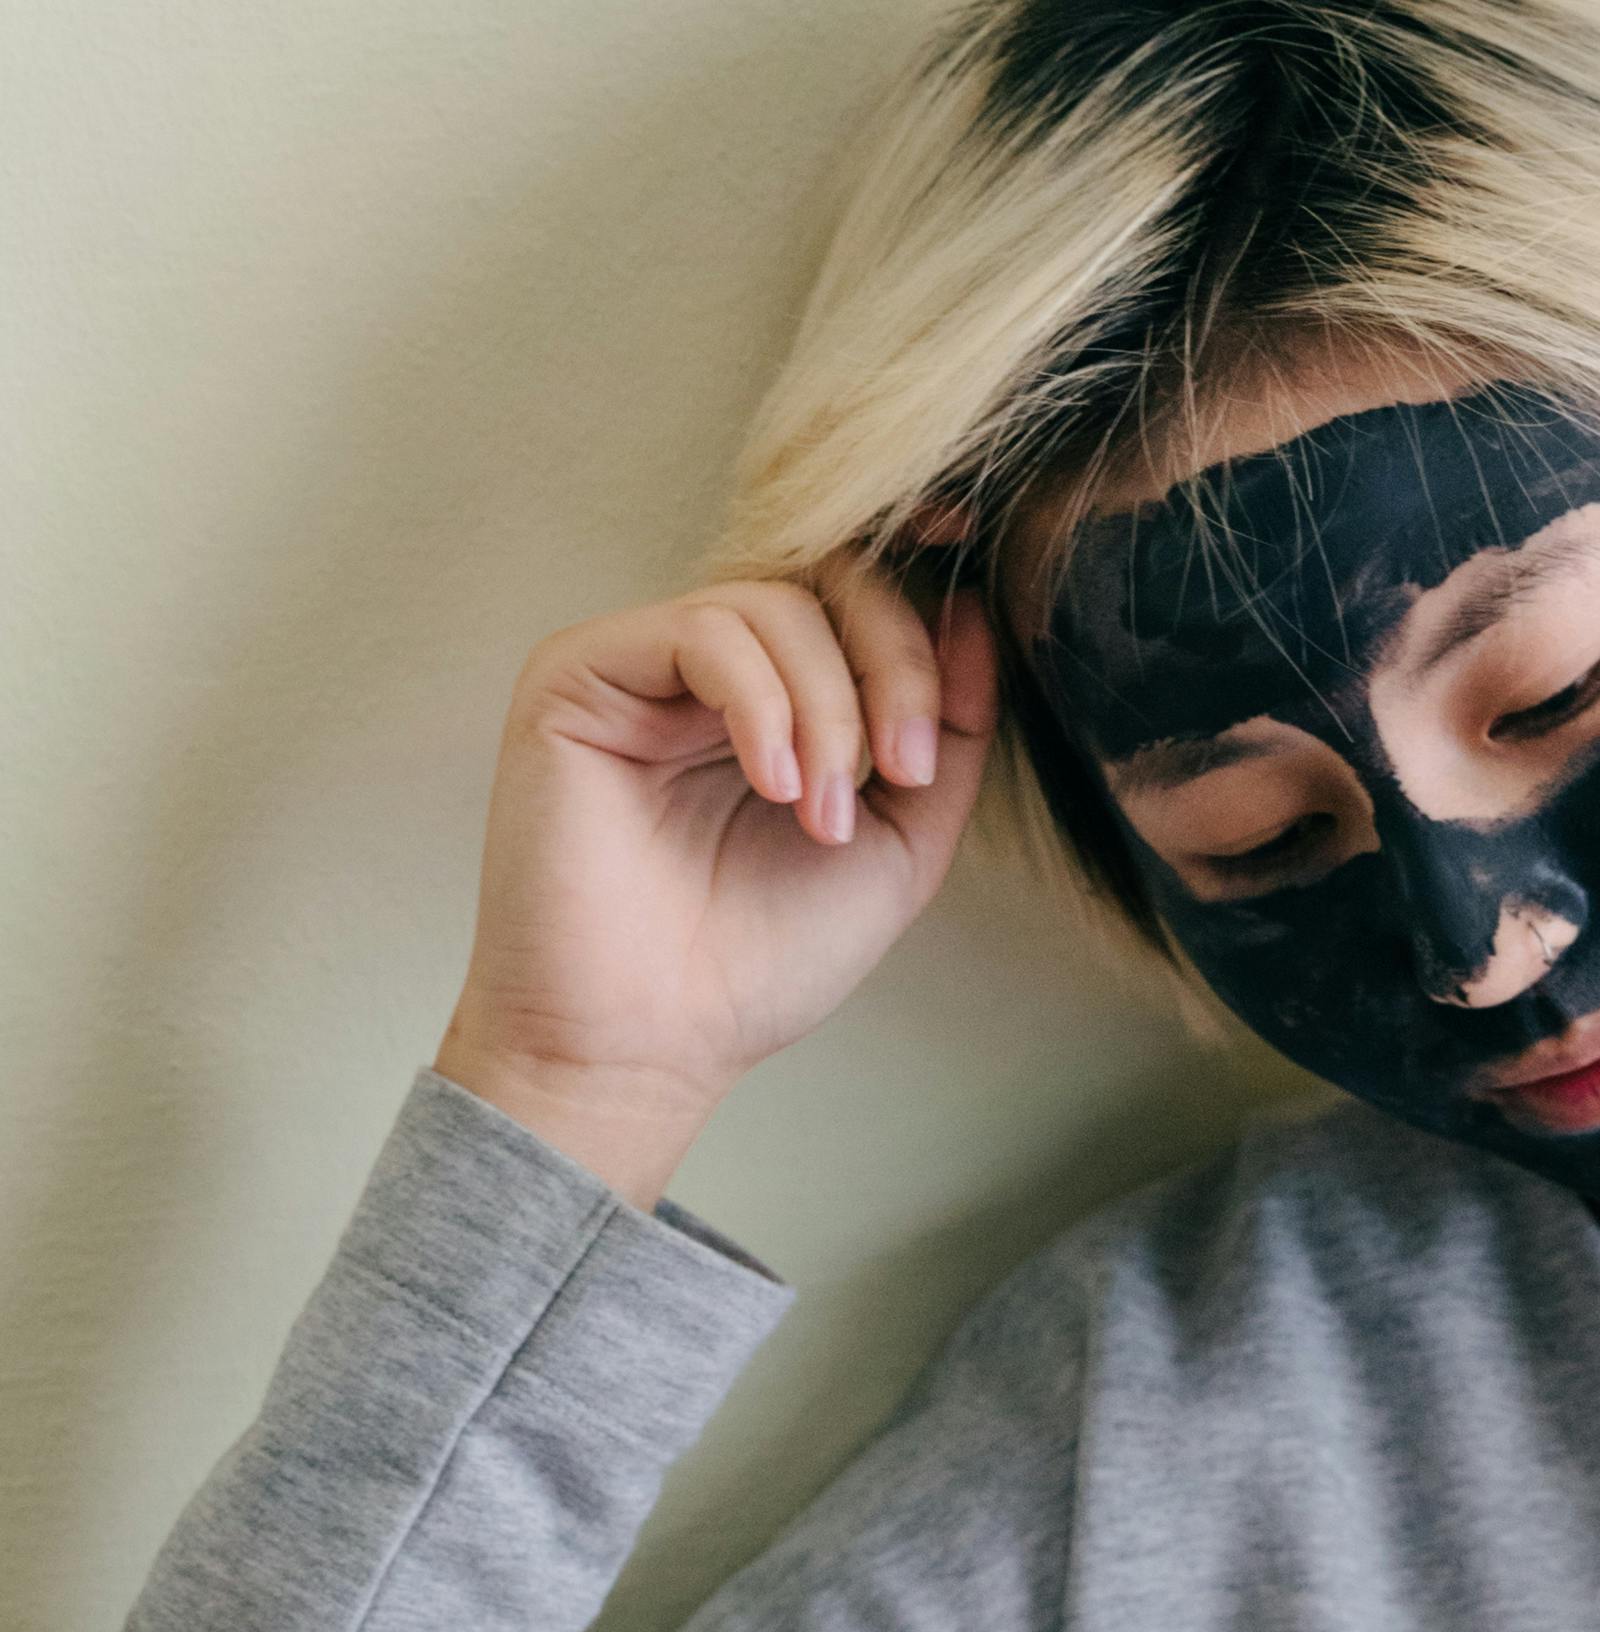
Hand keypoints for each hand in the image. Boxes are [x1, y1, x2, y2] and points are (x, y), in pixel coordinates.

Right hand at [433, 565, 1000, 1204]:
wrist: (649, 1045)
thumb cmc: (758, 966)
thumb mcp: (897, 847)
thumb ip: (946, 738)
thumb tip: (976, 616)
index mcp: (780, 699)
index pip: (864, 605)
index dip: (921, 648)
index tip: (930, 759)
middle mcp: (709, 668)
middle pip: (828, 578)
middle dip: (892, 666)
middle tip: (903, 774)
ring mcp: (643, 664)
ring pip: (773, 602)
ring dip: (830, 708)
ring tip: (824, 818)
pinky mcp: (581, 672)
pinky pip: (702, 631)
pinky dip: (762, 704)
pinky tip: (776, 788)